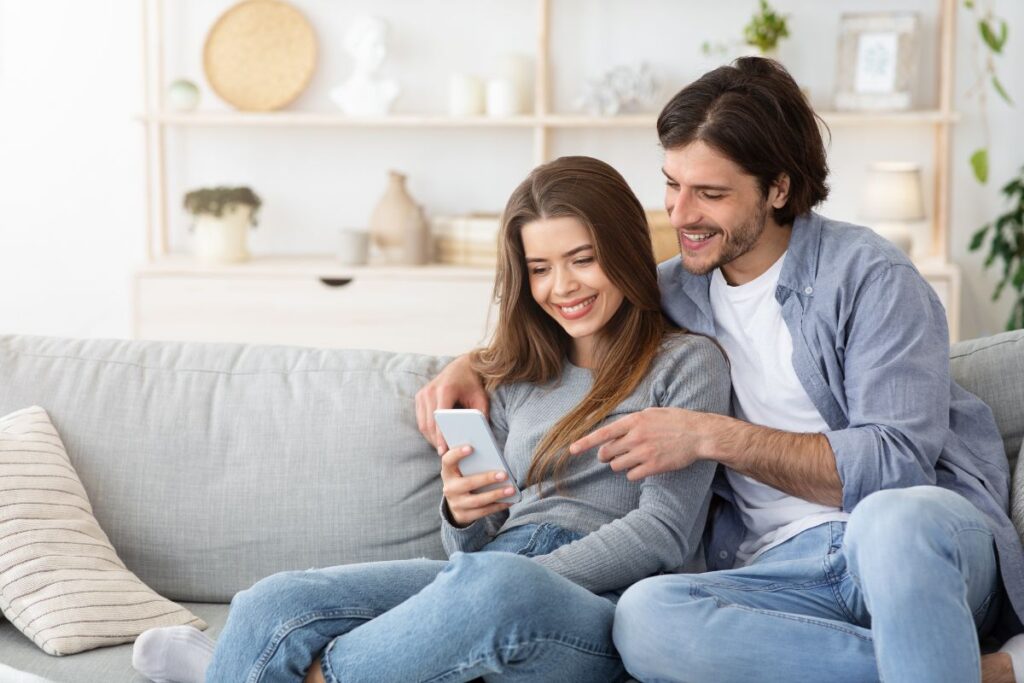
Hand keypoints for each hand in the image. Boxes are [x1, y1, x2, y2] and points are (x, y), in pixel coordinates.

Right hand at [415, 354, 488, 452]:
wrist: (462, 365)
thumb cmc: (473, 383)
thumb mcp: (481, 398)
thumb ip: (480, 415)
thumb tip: (477, 436)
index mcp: (445, 389)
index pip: (439, 417)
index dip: (440, 436)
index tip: (443, 451)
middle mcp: (430, 391)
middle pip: (429, 422)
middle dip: (435, 440)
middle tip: (443, 455)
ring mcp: (423, 393)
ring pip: (423, 422)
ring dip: (430, 437)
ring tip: (441, 449)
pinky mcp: (419, 396)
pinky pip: (421, 418)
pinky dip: (428, 430)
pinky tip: (436, 438)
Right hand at [440, 445, 514, 526]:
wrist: (457, 504)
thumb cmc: (465, 478)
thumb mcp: (462, 469)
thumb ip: (471, 460)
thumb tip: (490, 451)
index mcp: (448, 472)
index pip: (448, 460)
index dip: (457, 453)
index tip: (471, 448)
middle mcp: (449, 488)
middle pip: (467, 483)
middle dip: (487, 479)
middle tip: (504, 474)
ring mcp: (456, 504)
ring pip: (477, 500)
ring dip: (496, 494)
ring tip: (511, 489)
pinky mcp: (464, 515)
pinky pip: (483, 512)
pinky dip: (498, 506)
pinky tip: (509, 500)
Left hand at [569, 407, 717, 480]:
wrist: (698, 434)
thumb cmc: (675, 421)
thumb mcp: (651, 412)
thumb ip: (632, 421)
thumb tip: (615, 432)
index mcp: (634, 421)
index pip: (603, 433)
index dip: (585, 443)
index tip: (571, 450)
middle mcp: (636, 437)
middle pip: (607, 453)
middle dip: (606, 456)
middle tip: (613, 455)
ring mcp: (644, 453)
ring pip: (617, 466)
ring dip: (620, 464)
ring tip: (633, 458)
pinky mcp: (653, 467)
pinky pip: (631, 475)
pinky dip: (633, 473)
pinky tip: (643, 467)